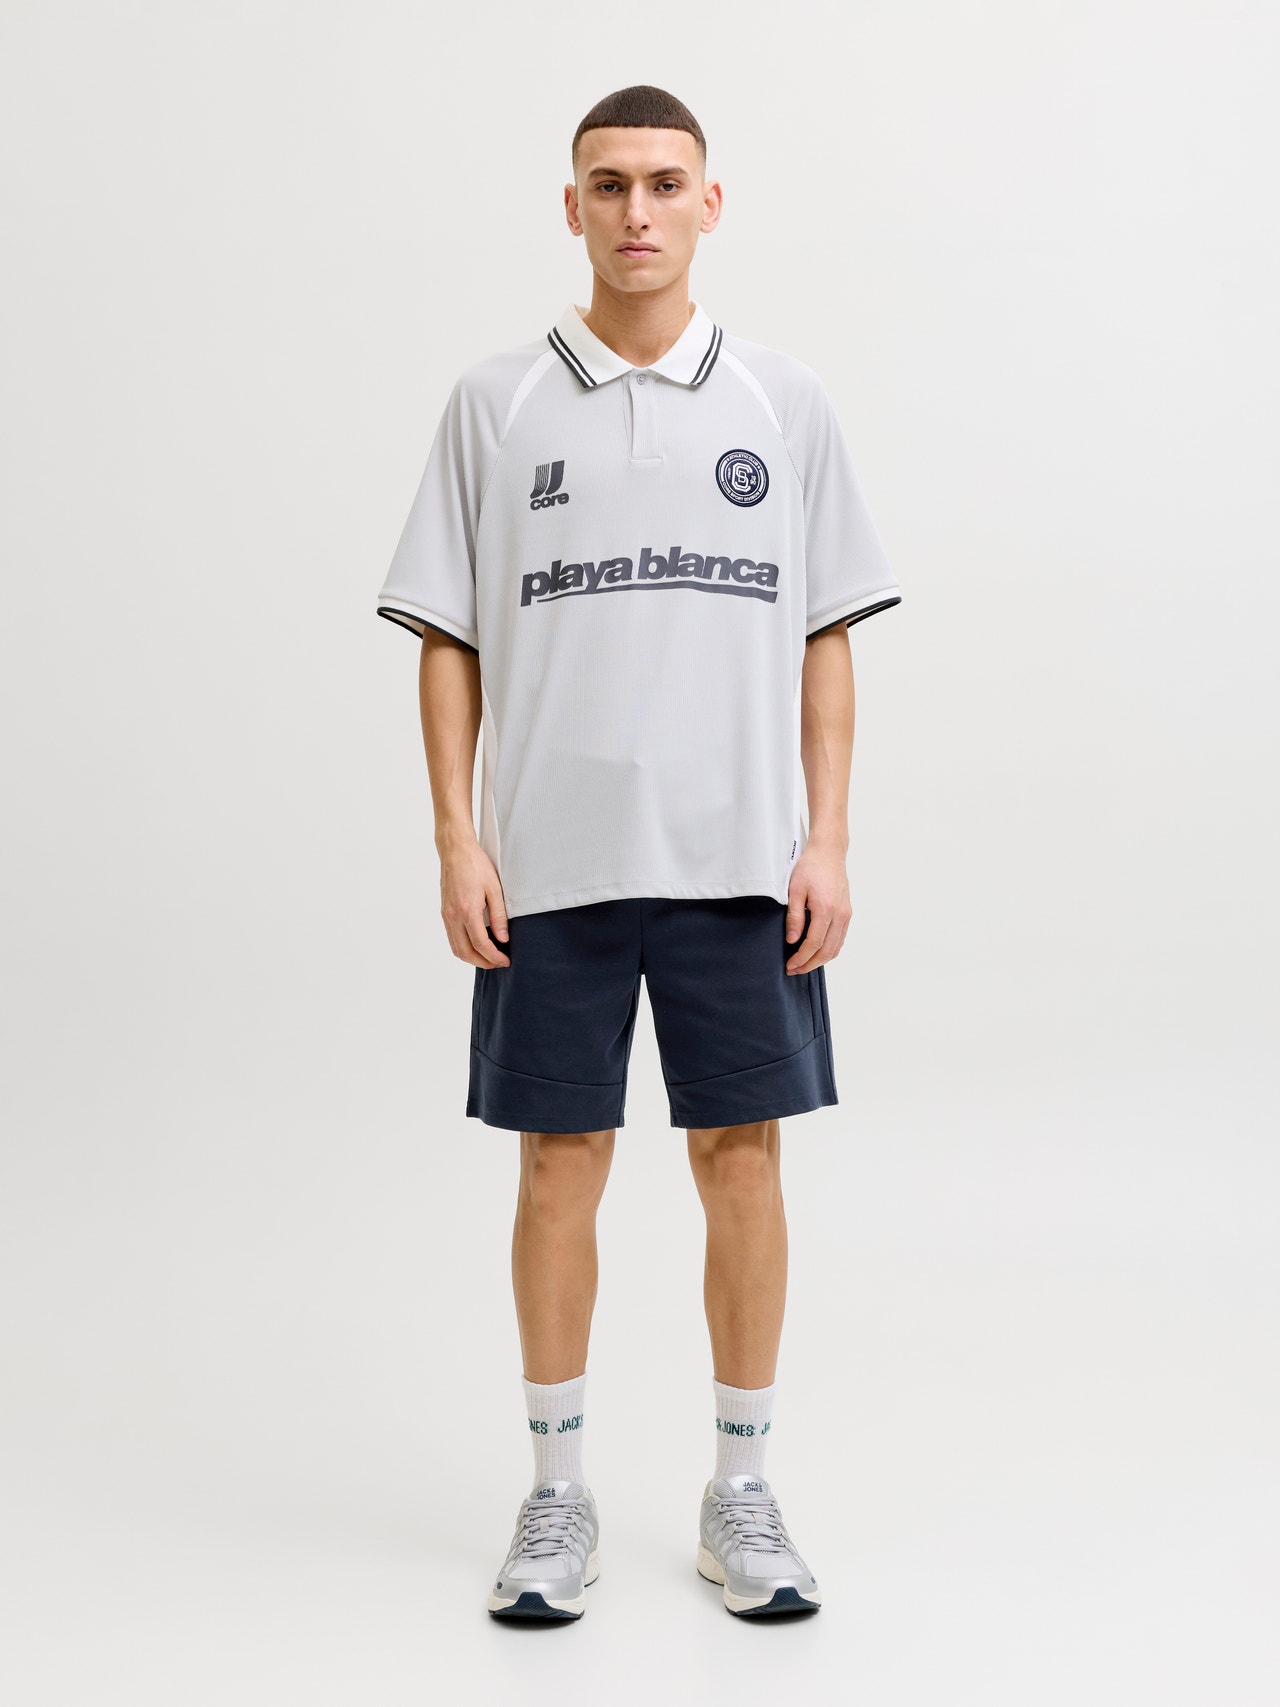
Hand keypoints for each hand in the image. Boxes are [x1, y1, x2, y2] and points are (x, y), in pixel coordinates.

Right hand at [439, 838, 510, 967]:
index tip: (505, 961)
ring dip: (471, 958)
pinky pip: (451, 938)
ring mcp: (446, 915)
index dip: (494, 957)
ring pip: (456, 948)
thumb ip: (499, 916)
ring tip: (488, 957)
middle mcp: (453, 916)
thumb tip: (503, 939)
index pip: (481, 944)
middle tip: (498, 963)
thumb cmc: (476, 865)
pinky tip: (476, 945)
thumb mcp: (495, 888)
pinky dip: (463, 948)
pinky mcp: (444, 913)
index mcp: (467, 910)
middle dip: (483, 963)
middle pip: (465, 952)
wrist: (455, 851)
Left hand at [784, 845, 851, 973]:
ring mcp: (846, 914)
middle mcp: (840, 915)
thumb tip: (792, 940)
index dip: (801, 958)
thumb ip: (794, 917)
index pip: (814, 943)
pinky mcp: (847, 913)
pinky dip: (829, 950)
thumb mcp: (795, 890)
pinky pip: (840, 938)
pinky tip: (817, 952)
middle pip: (827, 950)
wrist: (829, 852)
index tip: (790, 965)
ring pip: (836, 947)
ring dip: (820, 960)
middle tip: (794, 970)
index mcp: (826, 909)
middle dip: (810, 964)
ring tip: (804, 964)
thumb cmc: (811, 867)